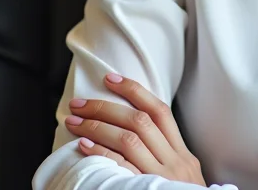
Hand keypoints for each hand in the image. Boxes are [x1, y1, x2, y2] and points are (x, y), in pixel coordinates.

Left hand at [65, 73, 205, 185]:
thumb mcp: (183, 177)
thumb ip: (164, 156)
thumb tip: (130, 133)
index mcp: (183, 154)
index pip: (159, 111)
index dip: (134, 91)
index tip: (110, 79)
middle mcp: (175, 162)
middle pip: (139, 122)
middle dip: (105, 108)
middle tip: (79, 103)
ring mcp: (162, 178)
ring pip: (129, 140)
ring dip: (97, 127)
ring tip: (74, 122)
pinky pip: (123, 168)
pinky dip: (102, 154)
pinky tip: (85, 146)